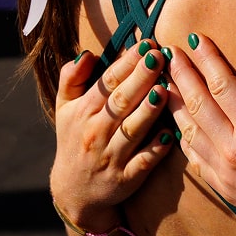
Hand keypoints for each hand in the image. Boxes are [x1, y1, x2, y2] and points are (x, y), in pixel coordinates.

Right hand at [50, 42, 173, 231]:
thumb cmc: (75, 139)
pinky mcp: (126, 178)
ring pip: (132, 130)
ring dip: (148, 111)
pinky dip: (156, 149)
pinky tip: (171, 134)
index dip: (127, 62)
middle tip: (159, 56)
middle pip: (121, 102)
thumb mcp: (65, 109)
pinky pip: (142, 162)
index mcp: (83, 112)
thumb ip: (72, 79)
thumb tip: (86, 54)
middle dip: (140, 78)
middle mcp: (96, 133)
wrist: (74, 192)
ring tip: (164, 90)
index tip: (147, 44)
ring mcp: (111, 157)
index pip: (107, 82)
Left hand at [165, 33, 235, 235]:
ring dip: (173, 101)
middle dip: (181, 73)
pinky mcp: (221, 187)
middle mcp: (233, 149)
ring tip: (163, 79)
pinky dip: (180, 134)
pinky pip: (192, 155)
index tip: (194, 38)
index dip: (207, 59)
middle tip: (167, 51)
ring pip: (187, 128)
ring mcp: (224, 170)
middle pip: (198, 102)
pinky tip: (176, 121)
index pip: (223, 85)